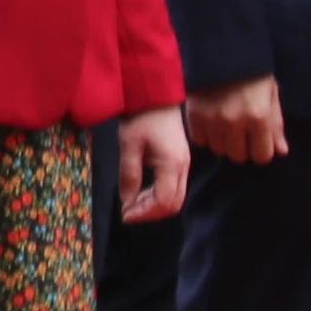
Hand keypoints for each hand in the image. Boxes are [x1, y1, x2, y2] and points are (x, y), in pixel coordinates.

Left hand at [110, 107, 191, 226]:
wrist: (157, 94)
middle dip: (150, 213)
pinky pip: (174, 187)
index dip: (145, 213)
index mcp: (172, 164)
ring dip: (154, 206)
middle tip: (128, 213)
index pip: (164, 202)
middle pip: (173, 204)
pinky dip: (158, 196)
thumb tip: (128, 200)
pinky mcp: (180, 160)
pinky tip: (142, 192)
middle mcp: (183, 167)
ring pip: (175, 198)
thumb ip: (129, 174)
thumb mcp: (129, 144)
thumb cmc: (142, 116)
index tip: (125, 215)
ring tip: (132, 204)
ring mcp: (184, 164)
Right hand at [185, 75, 289, 166]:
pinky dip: (206, 135)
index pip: (262, 156)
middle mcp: (235, 122)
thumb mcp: (271, 94)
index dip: (262, 150)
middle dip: (242, 147)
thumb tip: (280, 151)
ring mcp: (212, 120)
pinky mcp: (194, 116)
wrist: (222, 47)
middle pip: (238, 156)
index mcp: (259, 116)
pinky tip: (211, 122)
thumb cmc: (252, 70)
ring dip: (223, 141)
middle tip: (241, 133)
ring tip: (225, 125)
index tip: (258, 142)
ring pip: (219, 150)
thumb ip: (276, 125)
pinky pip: (200, 140)